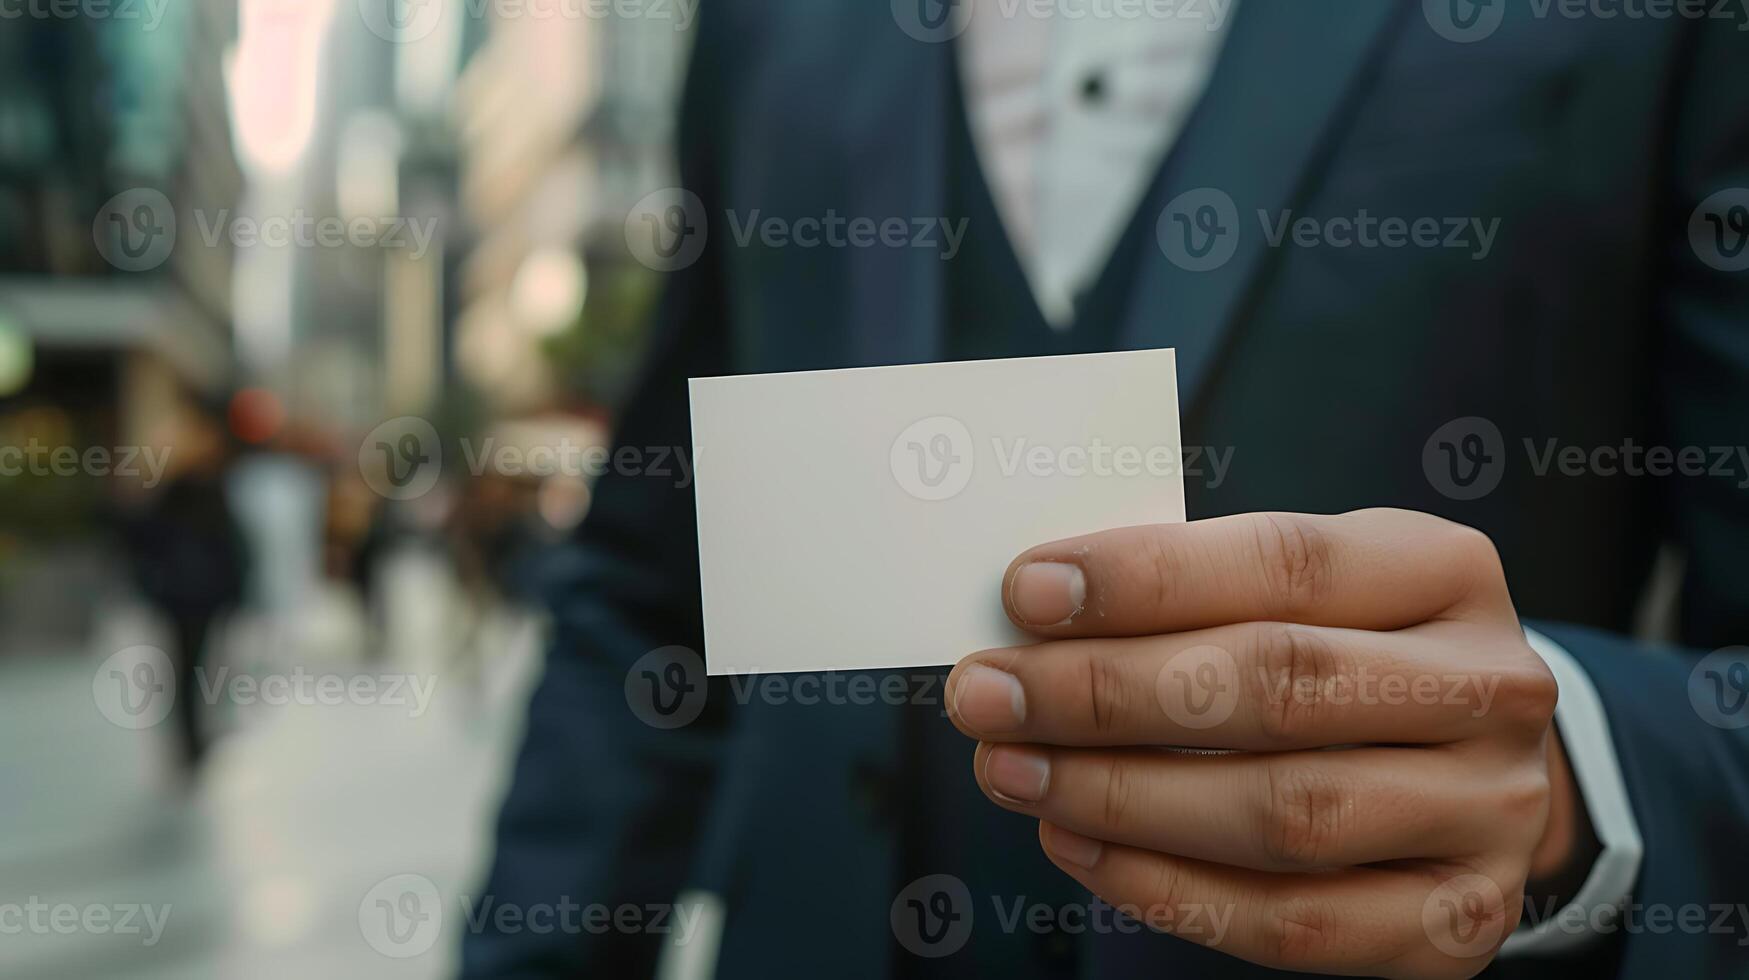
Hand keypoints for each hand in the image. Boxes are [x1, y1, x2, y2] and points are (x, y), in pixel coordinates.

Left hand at [945, 509, 1567, 978]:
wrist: (1472, 769)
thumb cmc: (1346, 652)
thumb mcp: (1304, 588)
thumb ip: (1195, 590)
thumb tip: (1037, 614)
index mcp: (1445, 568)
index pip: (1286, 562)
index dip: (1147, 579)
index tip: (1025, 591)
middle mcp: (1490, 687)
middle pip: (1280, 685)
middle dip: (1108, 692)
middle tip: (988, 694)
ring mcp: (1487, 812)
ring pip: (1284, 812)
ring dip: (1118, 795)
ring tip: (1012, 770)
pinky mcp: (1457, 920)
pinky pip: (1293, 921)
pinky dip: (1167, 889)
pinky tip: (1076, 846)